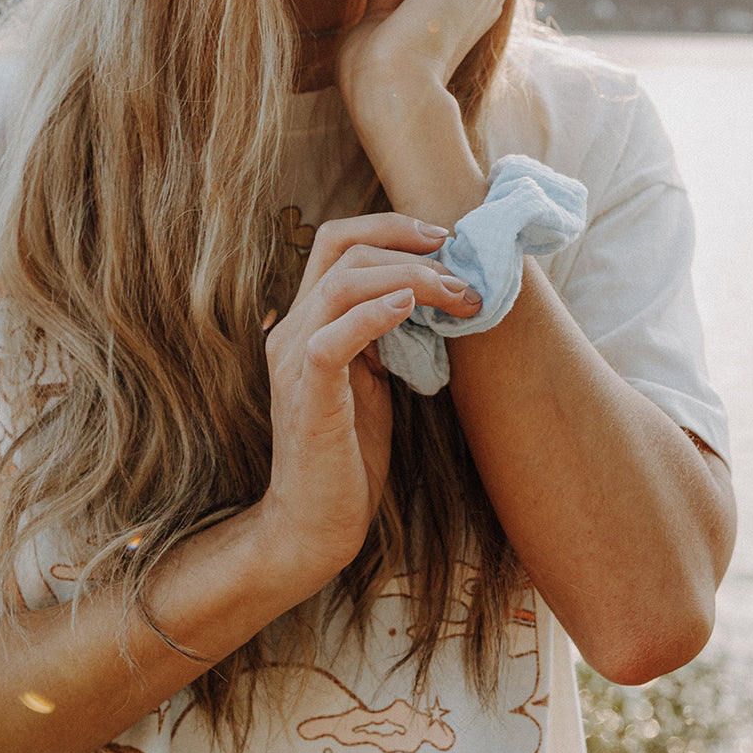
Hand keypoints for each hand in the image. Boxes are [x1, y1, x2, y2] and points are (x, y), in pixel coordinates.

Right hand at [257, 212, 480, 589]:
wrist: (315, 525)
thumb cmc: (348, 454)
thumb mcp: (373, 379)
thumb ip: (386, 334)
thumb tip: (433, 294)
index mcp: (307, 319)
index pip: (337, 241)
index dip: (390, 227)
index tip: (444, 240)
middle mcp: (292, 328)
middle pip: (339, 246)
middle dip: (408, 244)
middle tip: (461, 269)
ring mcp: (293, 359)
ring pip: (341, 283)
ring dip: (408, 277)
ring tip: (454, 293)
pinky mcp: (306, 395)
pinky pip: (331, 339)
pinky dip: (372, 315)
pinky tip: (408, 308)